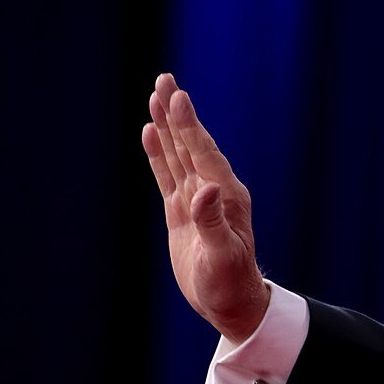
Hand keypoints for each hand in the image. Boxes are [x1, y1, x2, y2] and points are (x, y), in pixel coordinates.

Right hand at [142, 73, 270, 342]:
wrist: (232, 304)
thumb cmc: (231, 283)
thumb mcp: (222, 256)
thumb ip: (212, 222)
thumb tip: (204, 189)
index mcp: (225, 196)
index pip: (203, 152)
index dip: (189, 125)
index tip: (177, 96)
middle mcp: (213, 191)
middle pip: (190, 144)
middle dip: (177, 113)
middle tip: (164, 79)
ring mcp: (197, 200)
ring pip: (178, 155)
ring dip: (168, 127)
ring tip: (157, 96)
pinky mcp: (183, 213)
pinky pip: (168, 175)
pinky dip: (159, 154)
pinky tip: (151, 133)